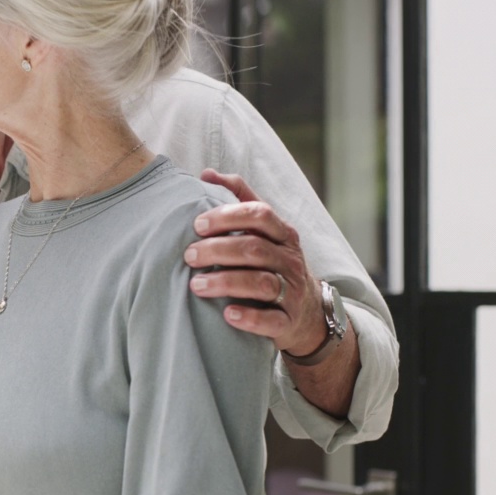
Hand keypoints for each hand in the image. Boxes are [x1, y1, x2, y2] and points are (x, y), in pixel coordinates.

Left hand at [185, 169, 326, 355]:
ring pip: (262, 283)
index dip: (228, 217)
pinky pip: (272, 320)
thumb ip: (239, 199)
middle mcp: (289, 259)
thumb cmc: (273, 262)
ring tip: (196, 285)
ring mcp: (292, 290)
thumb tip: (206, 174)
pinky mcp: (288, 321)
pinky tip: (227, 314)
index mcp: (282, 233)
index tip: (197, 224)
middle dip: (219, 250)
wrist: (306, 312)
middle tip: (188, 256)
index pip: (260, 215)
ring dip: (226, 282)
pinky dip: (250, 317)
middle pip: (255, 249)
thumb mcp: (263, 230)